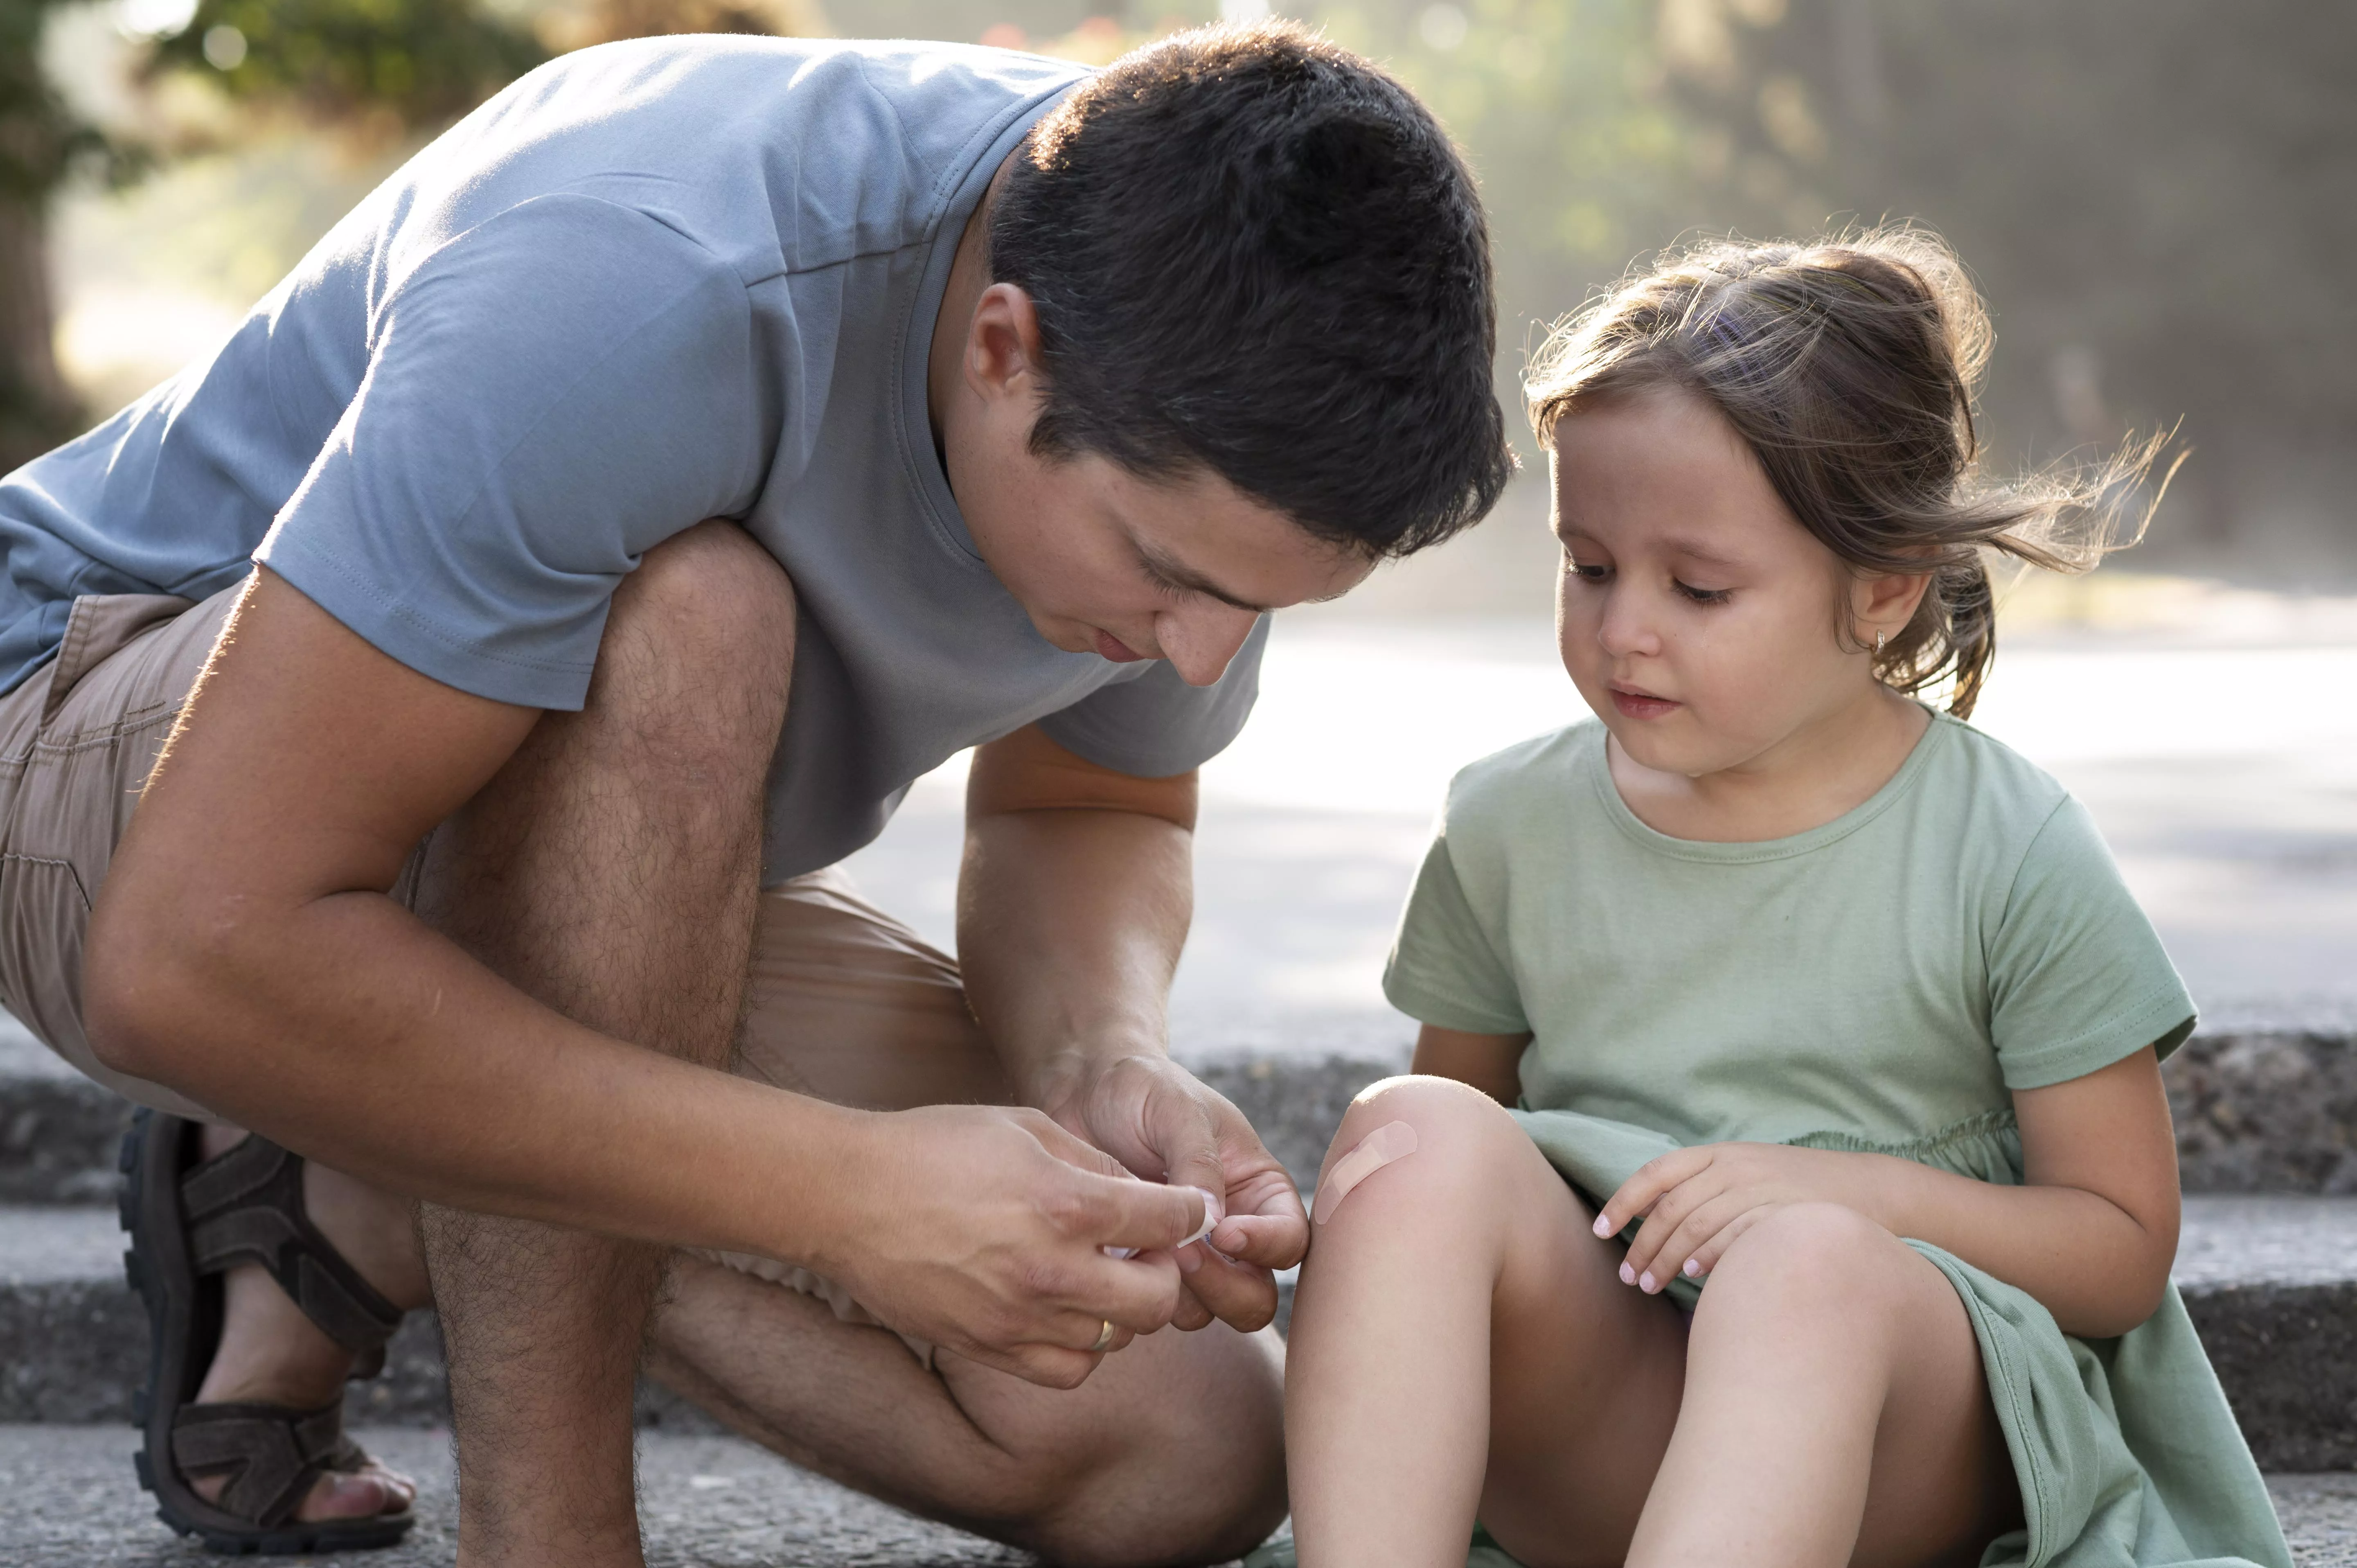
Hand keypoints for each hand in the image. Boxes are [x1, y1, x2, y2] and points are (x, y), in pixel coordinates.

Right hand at [821, 1103, 1211, 1388]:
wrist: (847, 1197)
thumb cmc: (934, 1147)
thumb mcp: (1025, 1125)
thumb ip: (1095, 1162)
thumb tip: (1145, 1195)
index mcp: (1067, 1203)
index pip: (1173, 1222)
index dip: (1191, 1211)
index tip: (1185, 1208)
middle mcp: (1052, 1270)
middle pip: (1160, 1297)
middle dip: (1166, 1270)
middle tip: (1144, 1248)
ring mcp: (1019, 1317)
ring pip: (1119, 1338)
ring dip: (1124, 1308)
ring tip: (1100, 1274)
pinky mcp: (990, 1347)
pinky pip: (1069, 1369)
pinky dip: (1084, 1345)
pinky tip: (1067, 1310)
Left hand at [1041, 1054, 1308, 1332]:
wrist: (1080, 1090)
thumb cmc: (1140, 1088)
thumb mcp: (1178, 1110)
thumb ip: (1200, 1163)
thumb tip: (1216, 1225)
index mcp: (1258, 1189)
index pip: (1291, 1238)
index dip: (1268, 1246)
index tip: (1225, 1232)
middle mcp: (1232, 1230)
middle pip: (1256, 1294)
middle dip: (1226, 1287)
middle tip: (1183, 1257)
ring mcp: (1188, 1255)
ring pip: (1207, 1310)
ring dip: (1182, 1295)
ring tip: (1143, 1249)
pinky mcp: (1145, 1266)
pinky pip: (1155, 1305)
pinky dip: (1141, 1292)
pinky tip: (1116, 1256)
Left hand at [1594, 1142, 1900, 1292]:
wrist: (1872, 1190)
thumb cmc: (1800, 1189)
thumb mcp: (1748, 1173)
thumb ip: (1703, 1187)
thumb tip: (1650, 1212)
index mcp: (1721, 1154)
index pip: (1657, 1173)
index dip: (1623, 1201)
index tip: (1600, 1230)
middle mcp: (1736, 1167)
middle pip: (1671, 1206)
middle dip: (1643, 1244)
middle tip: (1629, 1278)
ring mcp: (1762, 1189)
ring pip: (1696, 1224)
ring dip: (1668, 1258)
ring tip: (1651, 1286)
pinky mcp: (1785, 1213)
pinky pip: (1736, 1234)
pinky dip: (1710, 1254)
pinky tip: (1694, 1276)